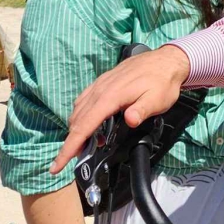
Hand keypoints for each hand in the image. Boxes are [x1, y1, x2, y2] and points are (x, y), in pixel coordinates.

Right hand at [51, 45, 190, 173]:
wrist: (164, 60)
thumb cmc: (162, 81)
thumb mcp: (158, 99)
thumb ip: (142, 110)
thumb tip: (130, 120)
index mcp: (110, 97)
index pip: (84, 126)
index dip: (70, 147)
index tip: (58, 164)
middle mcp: (99, 91)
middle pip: (76, 121)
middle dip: (70, 143)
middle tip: (72, 160)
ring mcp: (98, 85)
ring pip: (77, 111)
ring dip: (76, 130)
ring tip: (83, 146)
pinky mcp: (101, 83)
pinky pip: (83, 101)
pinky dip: (80, 116)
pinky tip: (88, 124)